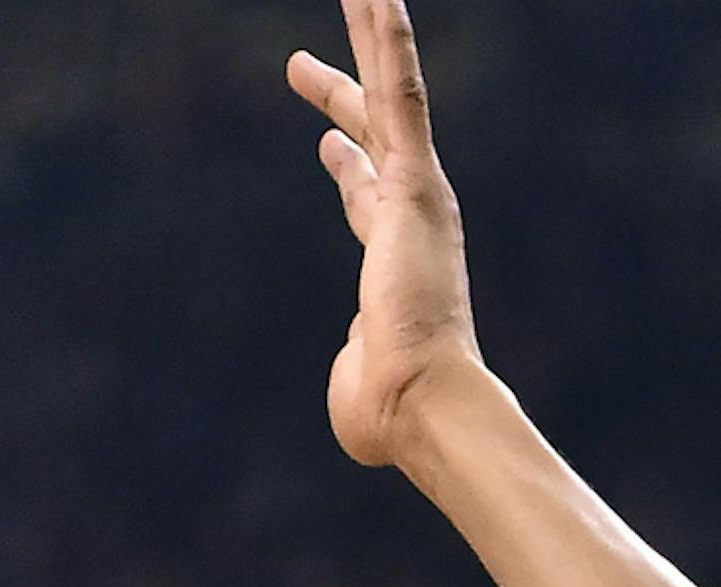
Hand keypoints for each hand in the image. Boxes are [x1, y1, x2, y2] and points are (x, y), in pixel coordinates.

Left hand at [287, 0, 482, 468]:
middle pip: (371, 137)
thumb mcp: (353, 383)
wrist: (421, 406)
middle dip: (339, 94)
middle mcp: (410, 219)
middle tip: (298, 62)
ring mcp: (416, 194)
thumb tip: (356, 362)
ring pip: (390, 94)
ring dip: (371, 36)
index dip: (345, 167)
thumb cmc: (389, 414)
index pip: (365, 199)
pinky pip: (404, 94)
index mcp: (392, 262)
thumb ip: (350, 361)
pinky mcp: (417, 181)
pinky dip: (393, 41)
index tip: (326, 142)